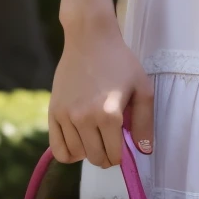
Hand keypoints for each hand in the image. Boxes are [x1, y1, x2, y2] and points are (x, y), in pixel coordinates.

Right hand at [49, 11, 154, 167]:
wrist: (89, 39)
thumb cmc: (120, 62)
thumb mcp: (143, 89)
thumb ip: (144, 123)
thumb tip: (144, 152)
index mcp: (109, 114)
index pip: (115, 155)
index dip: (122, 156)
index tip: (124, 146)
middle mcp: (84, 118)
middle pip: (96, 158)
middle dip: (107, 156)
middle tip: (112, 142)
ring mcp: (66, 116)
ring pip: (77, 155)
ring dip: (89, 152)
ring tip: (96, 137)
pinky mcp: (53, 112)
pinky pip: (58, 148)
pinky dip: (69, 153)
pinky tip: (79, 143)